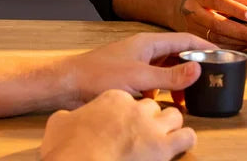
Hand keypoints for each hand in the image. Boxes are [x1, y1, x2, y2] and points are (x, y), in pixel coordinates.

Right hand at [40, 89, 194, 160]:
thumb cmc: (68, 147)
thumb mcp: (59, 123)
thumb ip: (68, 118)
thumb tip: (66, 119)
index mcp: (112, 98)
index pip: (128, 99)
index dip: (127, 112)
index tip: (123, 122)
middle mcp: (135, 107)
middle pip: (153, 105)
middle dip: (150, 117)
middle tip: (144, 130)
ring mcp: (151, 126)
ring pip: (174, 115)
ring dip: (170, 125)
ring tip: (164, 136)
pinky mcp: (163, 147)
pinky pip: (186, 136)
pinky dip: (185, 139)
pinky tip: (179, 145)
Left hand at [62, 32, 214, 108]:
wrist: (69, 83)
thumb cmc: (99, 75)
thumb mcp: (140, 77)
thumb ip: (170, 76)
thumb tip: (198, 69)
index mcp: (148, 42)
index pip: (184, 39)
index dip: (204, 47)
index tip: (222, 55)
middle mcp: (143, 49)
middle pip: (176, 55)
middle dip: (191, 69)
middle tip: (207, 82)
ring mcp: (135, 62)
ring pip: (165, 70)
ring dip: (176, 83)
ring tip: (186, 99)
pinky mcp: (128, 76)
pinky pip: (153, 81)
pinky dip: (161, 91)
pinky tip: (163, 103)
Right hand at [173, 0, 246, 49]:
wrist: (181, 7)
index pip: (219, 2)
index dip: (237, 10)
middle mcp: (194, 13)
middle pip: (218, 25)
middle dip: (243, 33)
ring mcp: (193, 29)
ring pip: (217, 39)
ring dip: (241, 42)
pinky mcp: (195, 42)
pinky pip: (216, 47)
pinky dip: (234, 47)